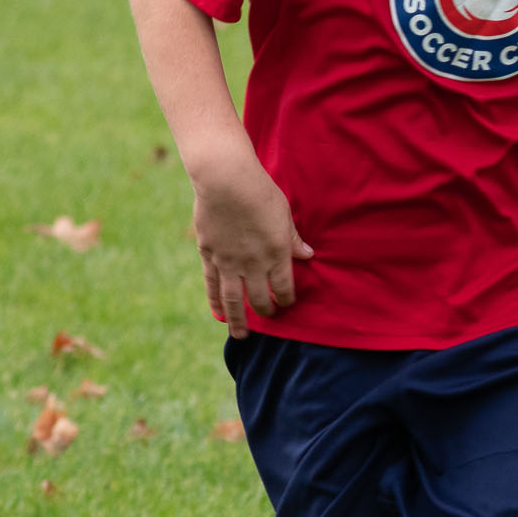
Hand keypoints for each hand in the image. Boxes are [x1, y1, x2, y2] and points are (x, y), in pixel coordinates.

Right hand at [191, 153, 313, 338]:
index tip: (286, 303)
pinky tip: (218, 313)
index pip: (283, 287)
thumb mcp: (284, 213)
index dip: (286, 299)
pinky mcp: (209, 255)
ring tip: (240, 335)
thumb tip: (308, 255)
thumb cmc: (260, 191)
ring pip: (233, 300)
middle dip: (266, 311)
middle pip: (259, 299)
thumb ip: (294, 238)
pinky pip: (212, 285)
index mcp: (276, 253)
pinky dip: (216, 302)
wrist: (225, 180)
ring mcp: (229, 262)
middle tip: (268, 317)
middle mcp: (253, 264)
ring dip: (238, 321)